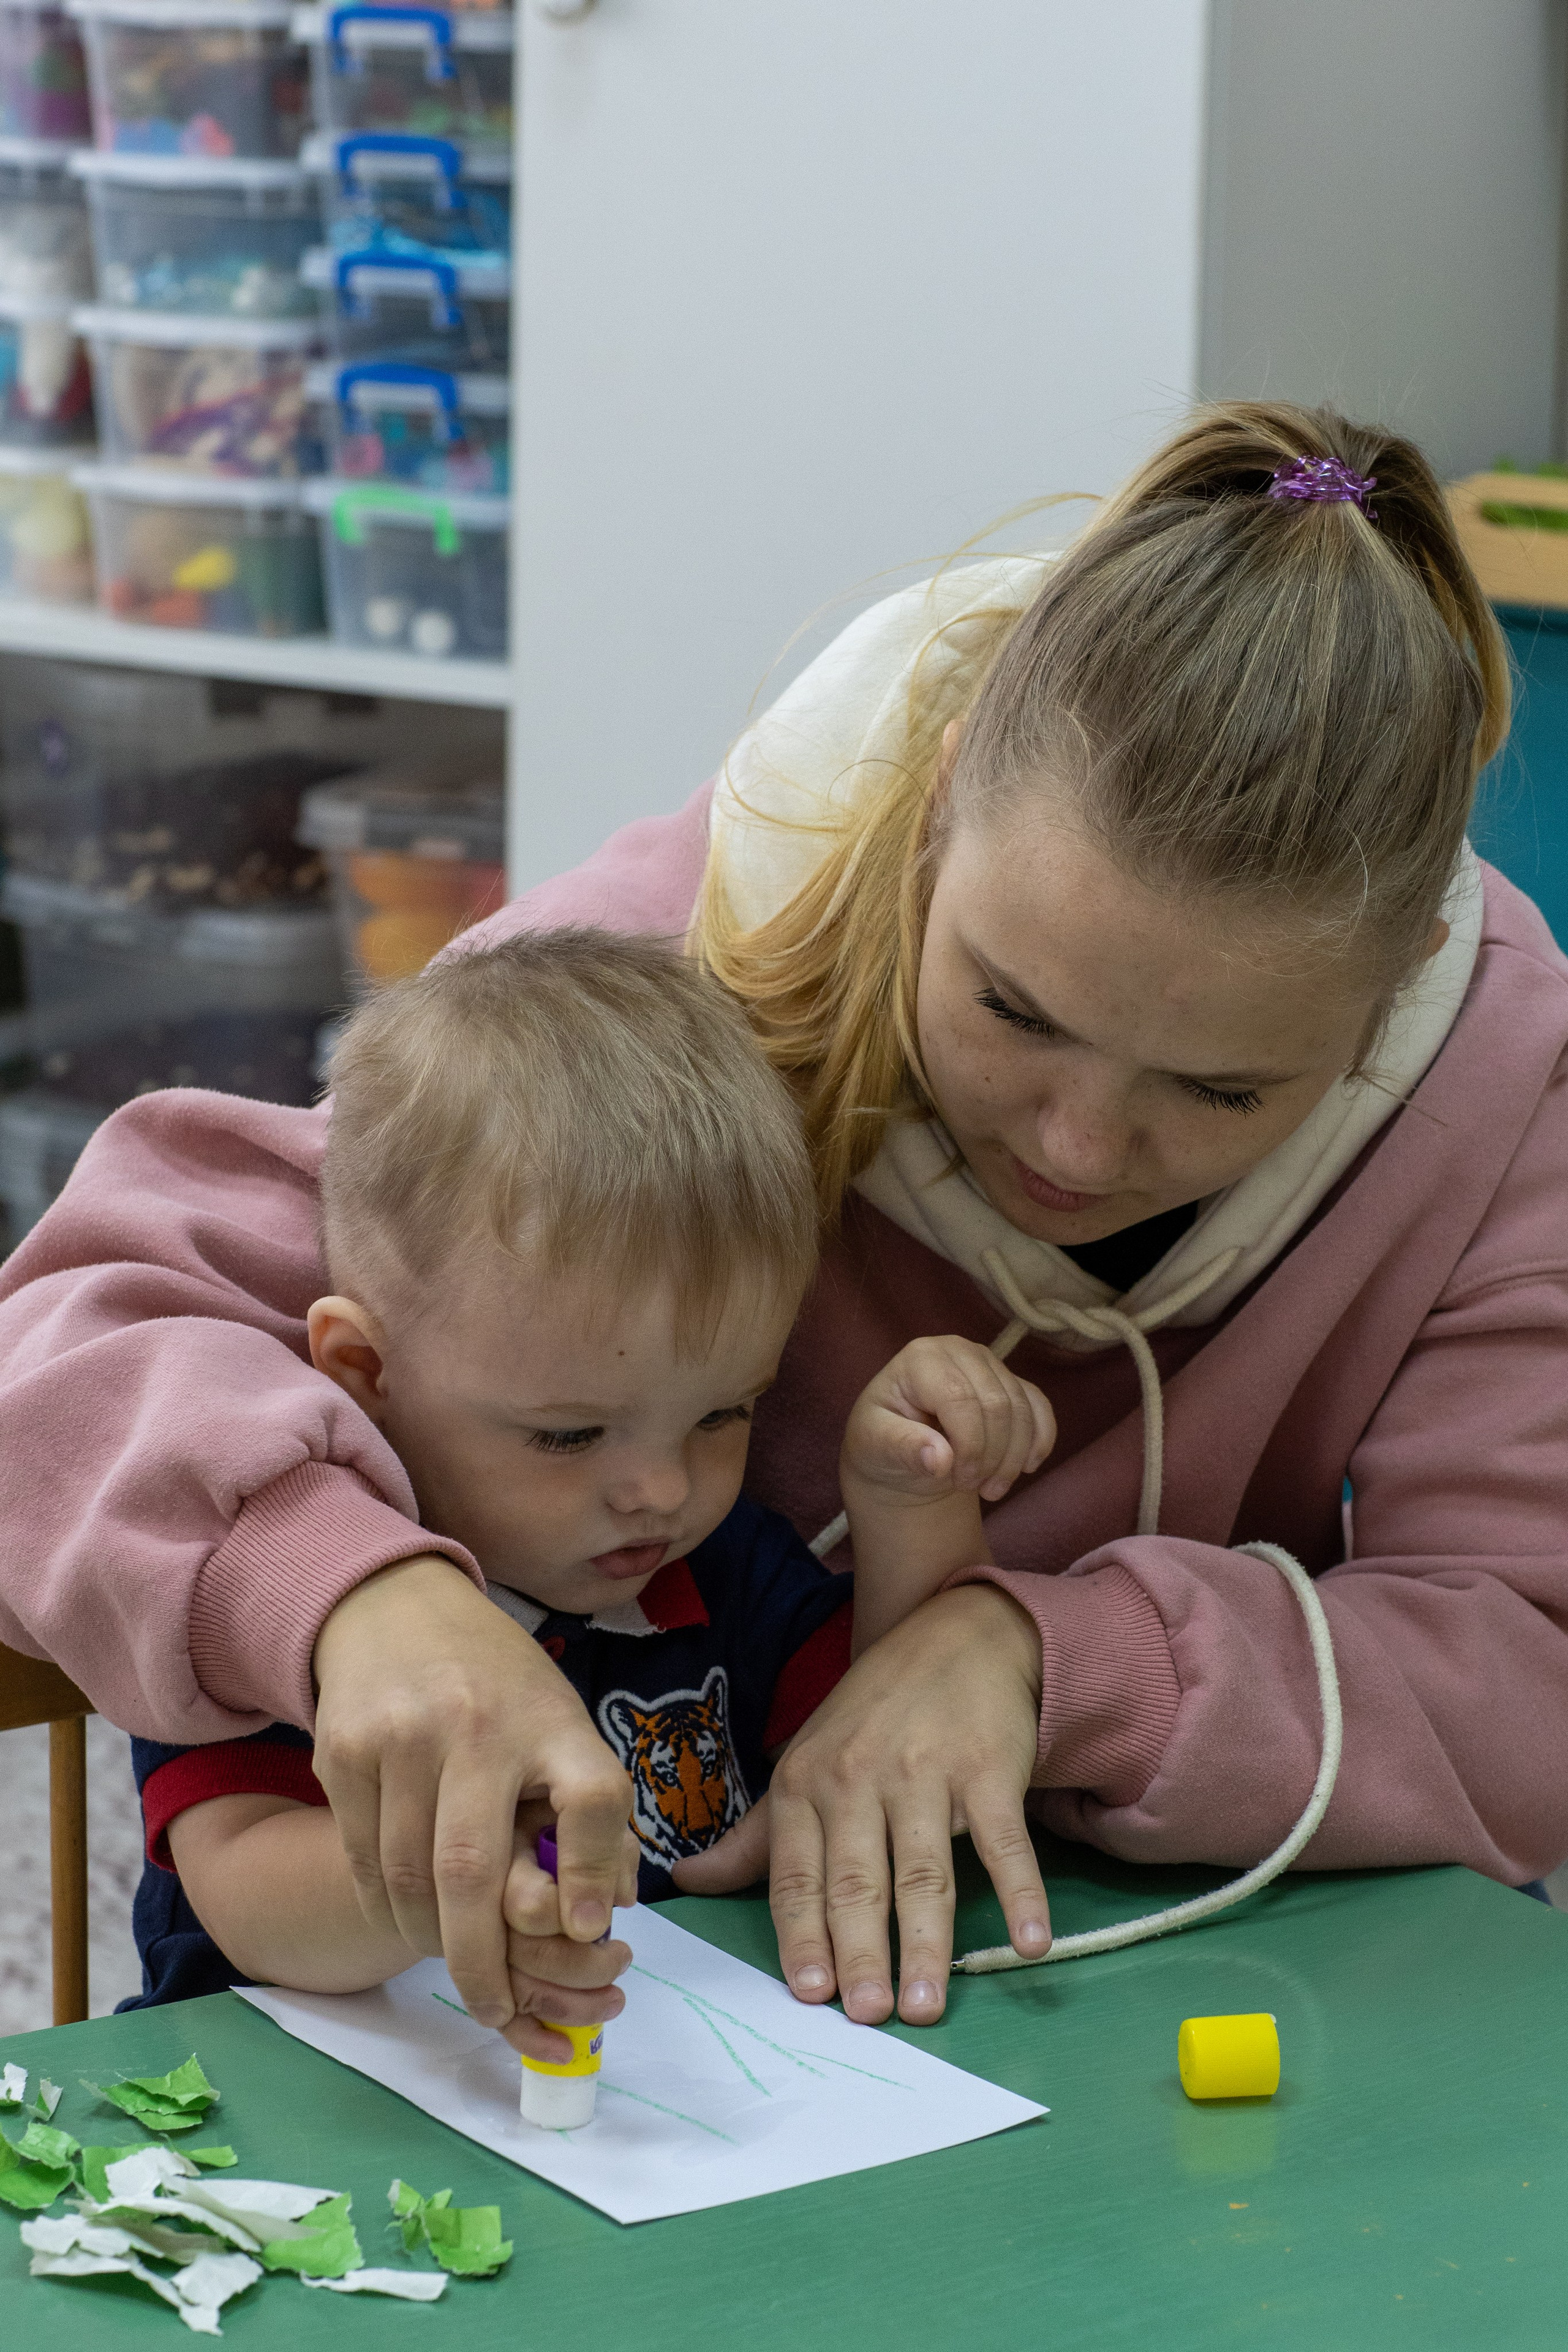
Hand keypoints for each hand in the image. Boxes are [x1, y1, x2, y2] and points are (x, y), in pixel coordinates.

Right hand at [312, 1553, 634, 2030]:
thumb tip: (603, 1915)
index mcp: (550, 1718)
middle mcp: (475, 1724)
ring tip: (449, 1962)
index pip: (594, 1796)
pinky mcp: (342, 1750)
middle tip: (493, 2010)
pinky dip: (385, 1907)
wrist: (395, 1606)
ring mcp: (400, 1736)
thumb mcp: (558, 1721)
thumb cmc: (497, 1686)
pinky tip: (407, 1918)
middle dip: (480, 1960)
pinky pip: (359, 1859)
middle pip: (471, 1868)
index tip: (595, 1930)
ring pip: (406, 1877)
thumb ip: (587, 1809)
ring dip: (427, 1941)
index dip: (601, 1870)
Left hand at [673, 1584, 1048, 2023]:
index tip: (810, 1995)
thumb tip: (685, 1884)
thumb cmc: (871, 1715)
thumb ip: (754, 1837)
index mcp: (805, 1783)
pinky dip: (1019, 1892)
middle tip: (868, 2017)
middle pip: (857, 1880)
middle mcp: (858, 1777)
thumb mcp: (804, 1763)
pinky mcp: (988, 1767)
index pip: (797, 1875)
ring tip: (924, 2005)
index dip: (802, 1936)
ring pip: (922, 1871)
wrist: (954, 1634)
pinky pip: (1003, 1840)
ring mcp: (926, 1772)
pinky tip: (1030, 1941)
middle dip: (860, 1951)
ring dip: (926, 1942)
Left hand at [842, 1335, 1054, 1505]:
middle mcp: (959, 1350)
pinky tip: (1026, 1468)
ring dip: (1014, 1457)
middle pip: (998, 1405)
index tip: (961, 1481)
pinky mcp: (1011, 1381)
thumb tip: (939, 1459)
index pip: (960, 1399)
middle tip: (976, 1488)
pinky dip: (1039, 1441)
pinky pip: (1040, 1408)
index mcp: (921, 1358)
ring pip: (1023, 1409)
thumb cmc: (882, 1440)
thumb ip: (901, 1448)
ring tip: (991, 1488)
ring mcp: (989, 1363)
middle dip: (994, 1456)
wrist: (902, 1448)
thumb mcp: (874, 1446)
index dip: (970, 1446)